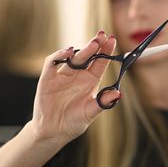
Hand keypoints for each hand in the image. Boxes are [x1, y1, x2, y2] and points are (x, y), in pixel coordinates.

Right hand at [29, 31, 119, 146]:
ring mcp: (63, 75)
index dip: (106, 51)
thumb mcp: (91, 112)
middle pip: (88, 56)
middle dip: (95, 45)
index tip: (112, 40)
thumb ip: (103, 102)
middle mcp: (78, 75)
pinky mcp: (48, 78)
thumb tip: (119, 94)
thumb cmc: (74, 121)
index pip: (100, 62)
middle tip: (103, 35)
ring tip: (93, 44)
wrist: (54, 131)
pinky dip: (59, 55)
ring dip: (82, 50)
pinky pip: (52, 63)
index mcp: (91, 80)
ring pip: (73, 58)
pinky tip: (68, 52)